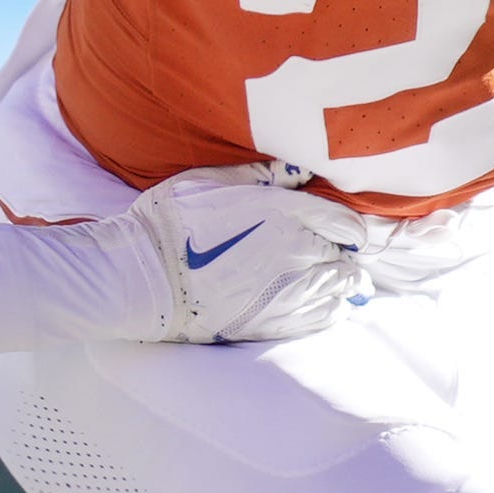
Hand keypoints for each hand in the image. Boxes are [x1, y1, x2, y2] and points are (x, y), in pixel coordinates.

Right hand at [134, 176, 370, 342]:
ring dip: (341, 283)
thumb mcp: (210, 180)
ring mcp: (291, 291)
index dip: (346, 226)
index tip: (338, 229)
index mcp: (286, 213)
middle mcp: (298, 252)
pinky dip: (331, 308)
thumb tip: (299, 169)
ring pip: (342, 289)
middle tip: (331, 255)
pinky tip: (322, 303)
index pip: (347, 223)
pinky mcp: (278, 323)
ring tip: (331, 281)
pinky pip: (326, 317)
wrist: (145, 278)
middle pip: (347, 258)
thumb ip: (262, 175)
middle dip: (342, 255)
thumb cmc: (171, 222)